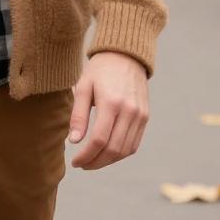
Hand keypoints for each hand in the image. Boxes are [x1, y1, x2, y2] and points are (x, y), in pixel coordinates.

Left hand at [68, 51, 149, 170]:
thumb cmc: (99, 70)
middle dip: (96, 162)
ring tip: (93, 160)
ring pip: (126, 150)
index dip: (86, 156)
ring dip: (109, 161)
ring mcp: (140, 115)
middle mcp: (129, 111)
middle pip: (114, 149)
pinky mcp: (145, 117)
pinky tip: (107, 152)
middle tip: (83, 165)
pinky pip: (134, 143)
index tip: (75, 162)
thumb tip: (74, 142)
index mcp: (111, 102)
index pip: (99, 140)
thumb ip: (78, 115)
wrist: (125, 55)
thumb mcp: (83, 86)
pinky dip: (121, 153)